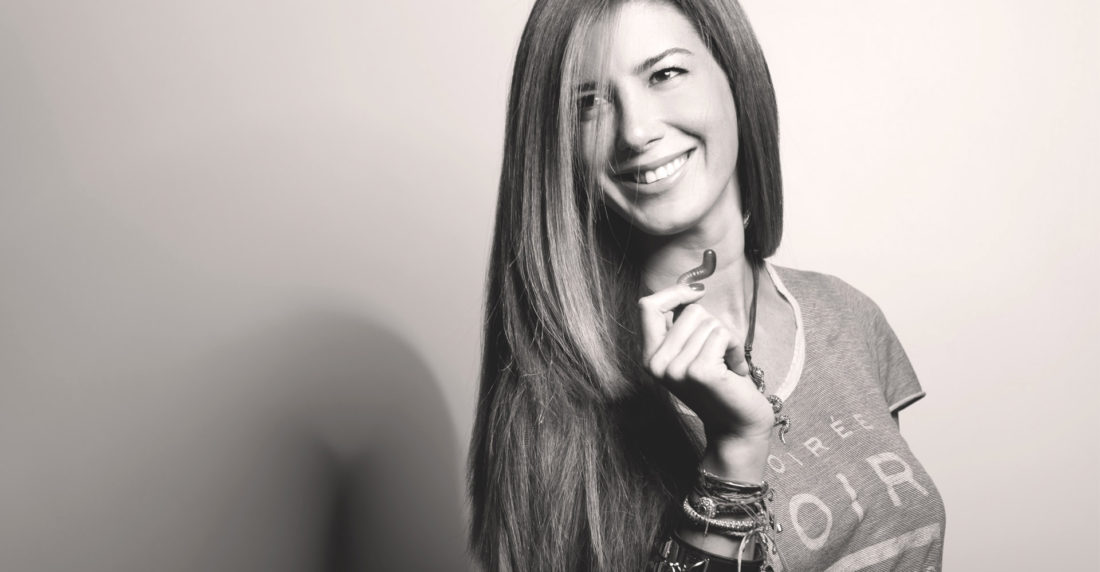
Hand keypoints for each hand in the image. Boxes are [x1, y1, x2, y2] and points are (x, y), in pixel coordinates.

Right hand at [639, 283, 775, 443]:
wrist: (738, 425)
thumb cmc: (721, 384)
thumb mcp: (693, 351)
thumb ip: (684, 323)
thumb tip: (692, 285)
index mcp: (650, 356)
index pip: (648, 306)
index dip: (675, 292)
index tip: (697, 291)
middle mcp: (656, 363)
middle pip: (690, 311)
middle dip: (713, 326)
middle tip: (718, 356)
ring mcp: (676, 369)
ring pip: (709, 322)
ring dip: (727, 340)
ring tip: (726, 366)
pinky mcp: (700, 372)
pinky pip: (723, 334)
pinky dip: (736, 348)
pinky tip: (734, 370)